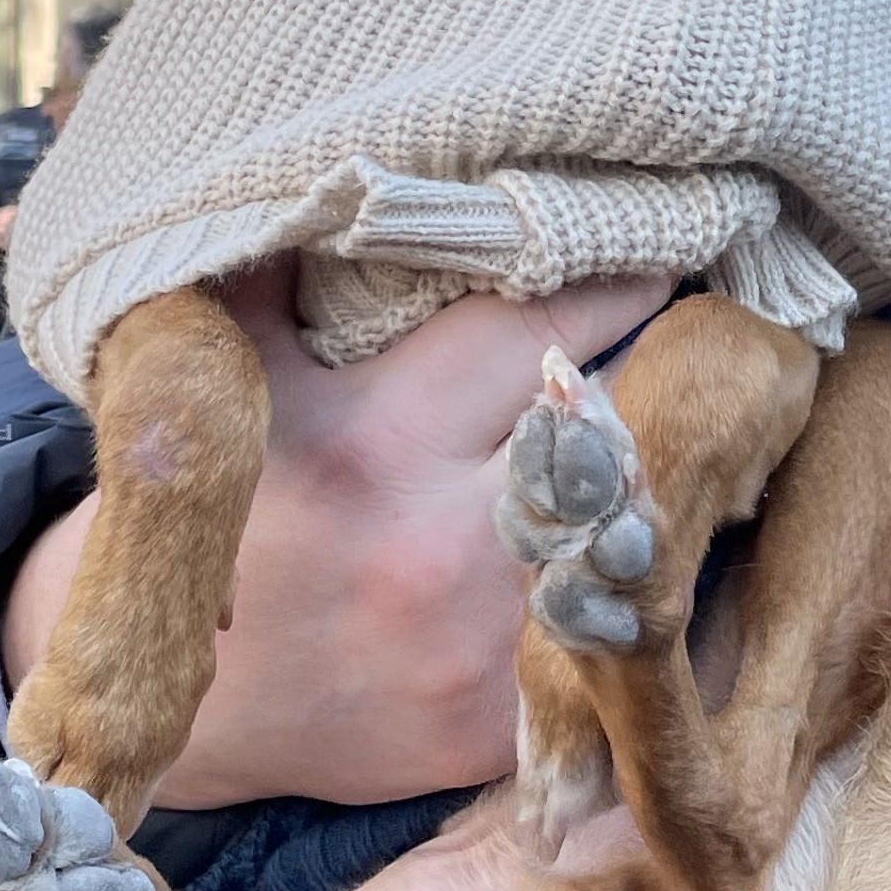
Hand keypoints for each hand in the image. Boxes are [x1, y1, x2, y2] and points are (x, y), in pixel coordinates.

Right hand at [0, 259, 671, 807]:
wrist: (183, 713)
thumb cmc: (224, 521)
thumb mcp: (233, 384)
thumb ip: (282, 275)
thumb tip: (334, 163)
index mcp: (376, 442)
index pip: (544, 324)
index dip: (616, 279)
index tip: (662, 249)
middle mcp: (439, 545)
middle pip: (614, 421)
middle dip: (659, 372)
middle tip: (707, 331)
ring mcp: (479, 649)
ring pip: (630, 525)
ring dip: (656, 473)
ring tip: (686, 425)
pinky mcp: (500, 727)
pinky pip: (602, 630)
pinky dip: (620, 582)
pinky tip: (632, 544)